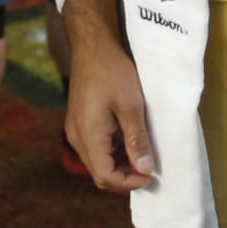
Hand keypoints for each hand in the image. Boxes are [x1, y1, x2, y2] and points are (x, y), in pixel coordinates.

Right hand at [62, 21, 154, 191]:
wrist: (93, 45)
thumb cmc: (113, 71)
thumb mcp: (131, 106)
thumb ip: (137, 140)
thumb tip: (145, 170)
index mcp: (87, 135)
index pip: (105, 176)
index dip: (129, 182)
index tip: (151, 175)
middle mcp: (76, 137)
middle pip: (99, 174)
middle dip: (125, 177)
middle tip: (150, 168)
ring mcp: (75, 130)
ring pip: (97, 162)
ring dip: (120, 165)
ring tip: (143, 154)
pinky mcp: (79, 123)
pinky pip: (95, 149)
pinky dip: (113, 153)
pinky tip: (130, 141)